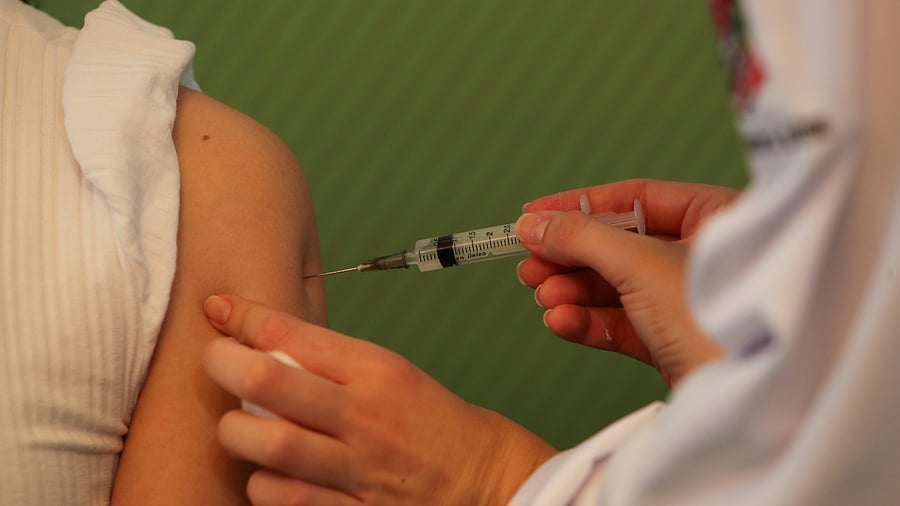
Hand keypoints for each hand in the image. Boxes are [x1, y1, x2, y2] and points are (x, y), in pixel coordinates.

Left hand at [202, 295, 556, 504]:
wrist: (486, 478)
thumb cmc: (432, 422)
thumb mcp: (391, 374)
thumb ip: (330, 363)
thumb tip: (261, 345)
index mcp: (376, 371)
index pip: (295, 334)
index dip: (244, 317)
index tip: (220, 311)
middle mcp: (365, 417)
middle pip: (269, 383)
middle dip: (223, 364)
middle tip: (213, 360)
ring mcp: (359, 470)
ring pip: (270, 446)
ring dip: (238, 433)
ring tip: (238, 426)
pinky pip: (287, 500)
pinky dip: (264, 486)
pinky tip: (267, 475)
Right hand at [515, 179, 737, 384]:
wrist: (746, 398)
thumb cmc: (714, 320)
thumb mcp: (640, 263)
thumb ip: (582, 238)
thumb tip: (533, 224)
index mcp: (716, 217)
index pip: (635, 198)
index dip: (579, 205)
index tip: (533, 215)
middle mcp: (704, 255)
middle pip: (619, 244)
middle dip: (571, 258)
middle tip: (529, 264)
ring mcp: (688, 300)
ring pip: (616, 287)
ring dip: (574, 292)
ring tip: (543, 297)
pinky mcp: (675, 341)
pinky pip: (624, 323)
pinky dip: (590, 322)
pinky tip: (562, 322)